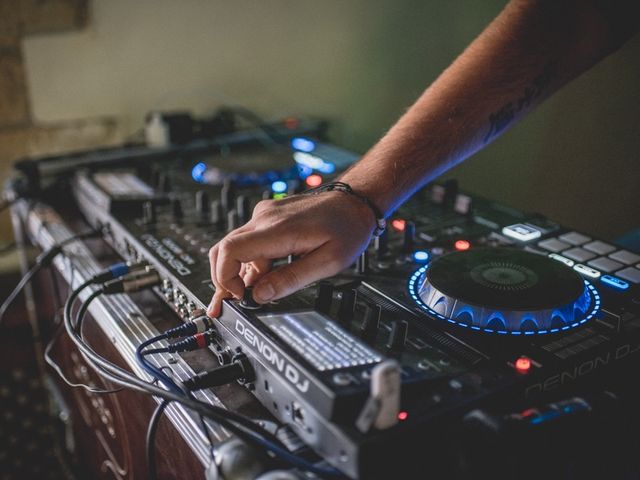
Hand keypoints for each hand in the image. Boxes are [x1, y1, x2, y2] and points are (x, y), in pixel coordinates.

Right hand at [207, 191, 374, 316]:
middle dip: (224, 280)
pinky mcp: (268, 218)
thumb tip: (260, 296)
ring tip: (248, 297)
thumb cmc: (347, 228)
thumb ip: (291, 280)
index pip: (229, 250)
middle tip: (230, 305)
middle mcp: (265, 218)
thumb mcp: (327, 263)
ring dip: (238, 273)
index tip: (240, 296)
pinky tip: (261, 280)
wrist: (354, 203)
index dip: (225, 278)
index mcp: (278, 229)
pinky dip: (249, 263)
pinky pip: (249, 242)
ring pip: (235, 248)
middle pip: (224, 249)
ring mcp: (265, 215)